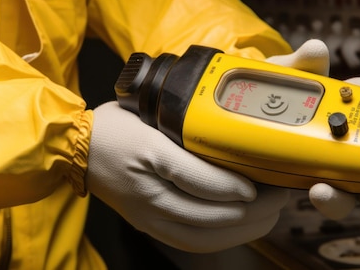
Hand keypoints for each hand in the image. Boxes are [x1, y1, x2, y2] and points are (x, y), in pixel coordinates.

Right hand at [86, 101, 289, 252]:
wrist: (79, 150)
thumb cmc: (117, 126)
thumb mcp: (153, 118)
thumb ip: (189, 133)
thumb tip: (230, 149)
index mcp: (151, 158)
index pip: (201, 181)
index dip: (238, 185)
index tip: (266, 180)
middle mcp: (150, 195)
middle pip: (212, 216)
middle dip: (255, 209)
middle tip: (281, 193)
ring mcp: (150, 217)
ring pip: (207, 236)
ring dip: (245, 228)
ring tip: (271, 214)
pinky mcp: (151, 226)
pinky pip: (193, 242)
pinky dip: (224, 238)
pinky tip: (244, 227)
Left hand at [266, 39, 359, 220]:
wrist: (241, 124)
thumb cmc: (272, 97)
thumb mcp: (281, 78)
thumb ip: (299, 66)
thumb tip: (316, 51)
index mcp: (354, 102)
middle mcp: (357, 137)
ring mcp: (340, 167)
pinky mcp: (318, 187)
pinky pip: (333, 198)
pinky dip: (332, 198)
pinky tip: (321, 191)